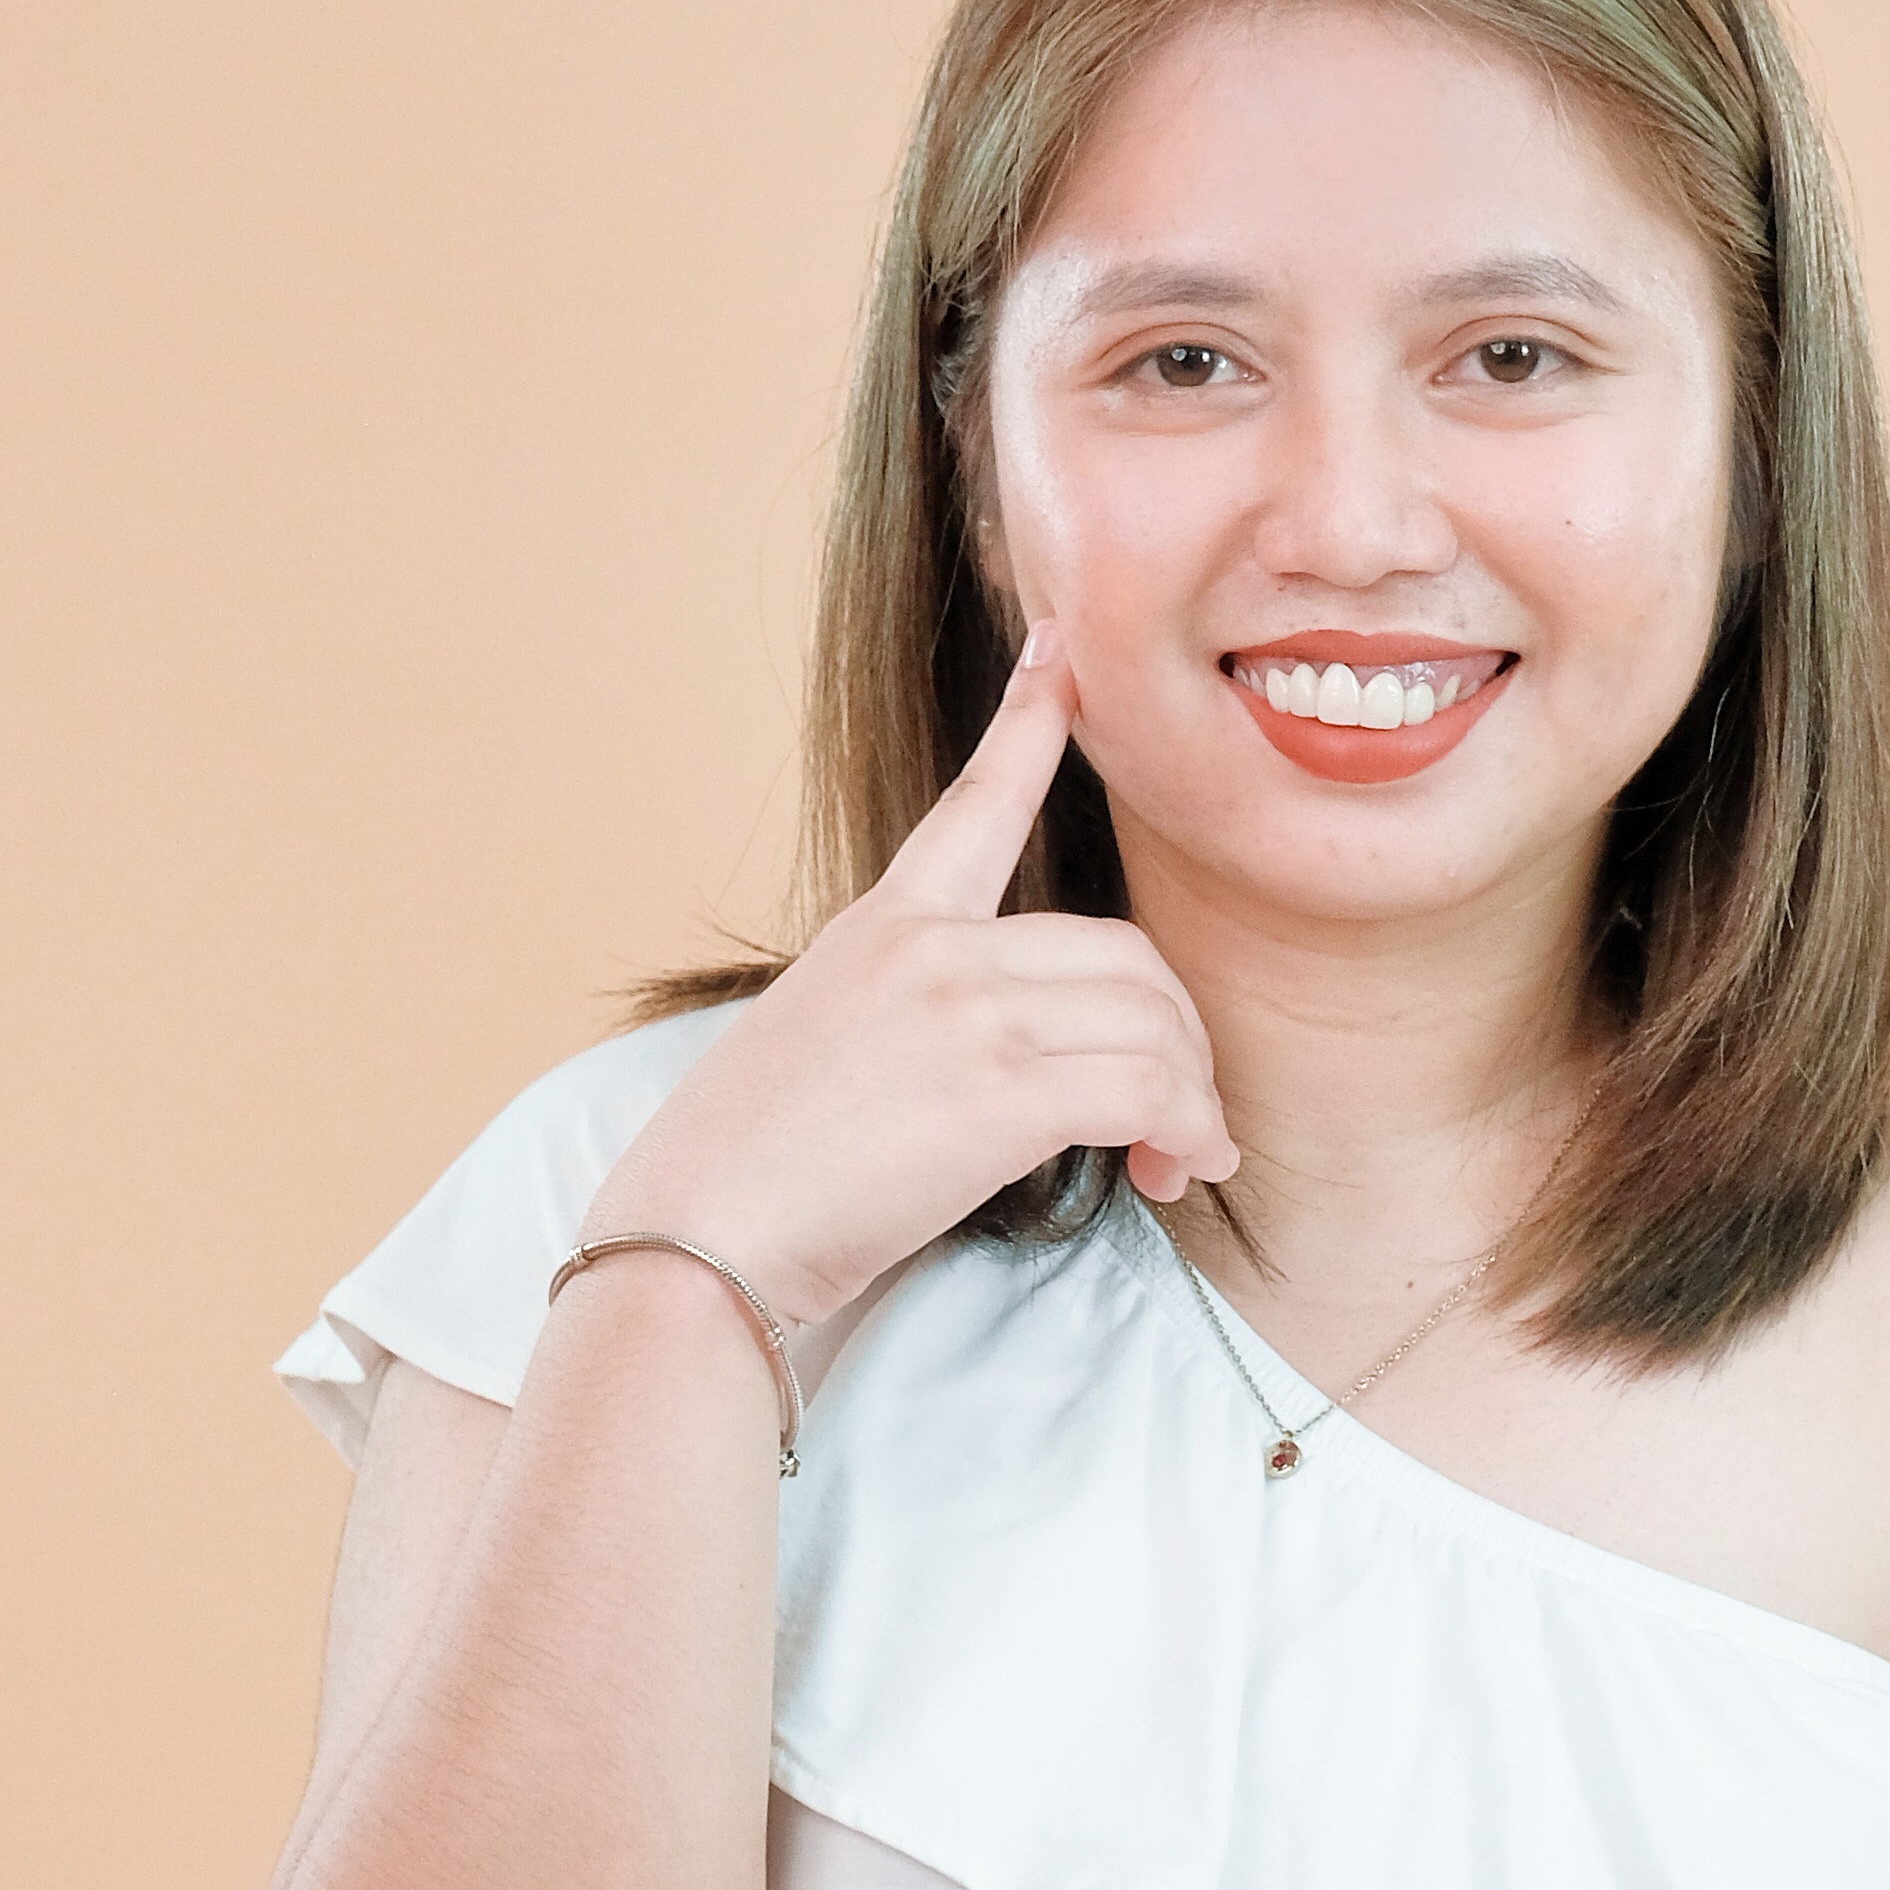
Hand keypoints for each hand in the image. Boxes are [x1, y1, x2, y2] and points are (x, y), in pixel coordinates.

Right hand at [578, 623, 1238, 1327]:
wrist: (698, 1239)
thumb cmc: (748, 1172)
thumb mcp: (820, 1041)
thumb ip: (912, 1012)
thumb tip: (997, 1060)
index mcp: (884, 924)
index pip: (976, 803)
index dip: (1031, 721)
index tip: (1064, 649)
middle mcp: (932, 947)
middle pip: (1126, 954)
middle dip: (1176, 1040)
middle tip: (1172, 1119)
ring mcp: (966, 1012)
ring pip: (1155, 1021)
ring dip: (1191, 1097)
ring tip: (1175, 1157)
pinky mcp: (998, 1091)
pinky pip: (1150, 1087)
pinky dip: (1186, 1130)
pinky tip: (1174, 1169)